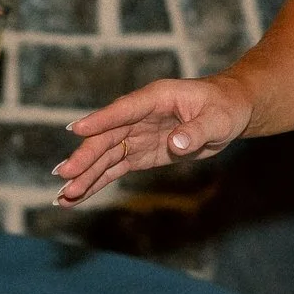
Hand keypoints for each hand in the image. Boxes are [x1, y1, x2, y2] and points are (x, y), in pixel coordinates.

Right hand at [53, 77, 254, 204]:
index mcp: (156, 97)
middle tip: (65, 175)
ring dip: (85, 175)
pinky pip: (115, 167)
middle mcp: (140, 115)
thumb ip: (197, 130)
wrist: (230, 110)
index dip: (101, 120)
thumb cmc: (225, 107)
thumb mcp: (218, 119)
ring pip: (106, 156)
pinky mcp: (142, 152)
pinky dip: (97, 181)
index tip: (76, 130)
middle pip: (107, 137)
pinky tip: (78, 196)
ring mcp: (138, 134)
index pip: (124, 110)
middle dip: (85, 157)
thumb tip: (177, 143)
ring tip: (63, 196)